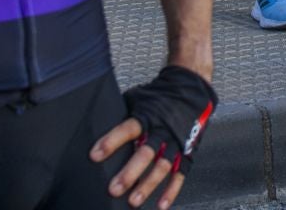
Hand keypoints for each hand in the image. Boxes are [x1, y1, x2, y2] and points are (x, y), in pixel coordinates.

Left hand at [91, 64, 217, 209]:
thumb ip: (123, 113)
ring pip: (162, 167)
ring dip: (148, 185)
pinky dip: (171, 191)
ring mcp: (176, 143)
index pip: (127, 129)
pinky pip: (180, 174)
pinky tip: (161, 205)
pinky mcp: (187, 152)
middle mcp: (162, 130)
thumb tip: (96, 123)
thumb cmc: (159, 94)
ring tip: (133, 201)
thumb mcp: (138, 98)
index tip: (95, 155)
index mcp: (148, 116)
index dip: (111, 142)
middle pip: (145, 153)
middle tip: (114, 189)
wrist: (191, 86)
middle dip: (129, 173)